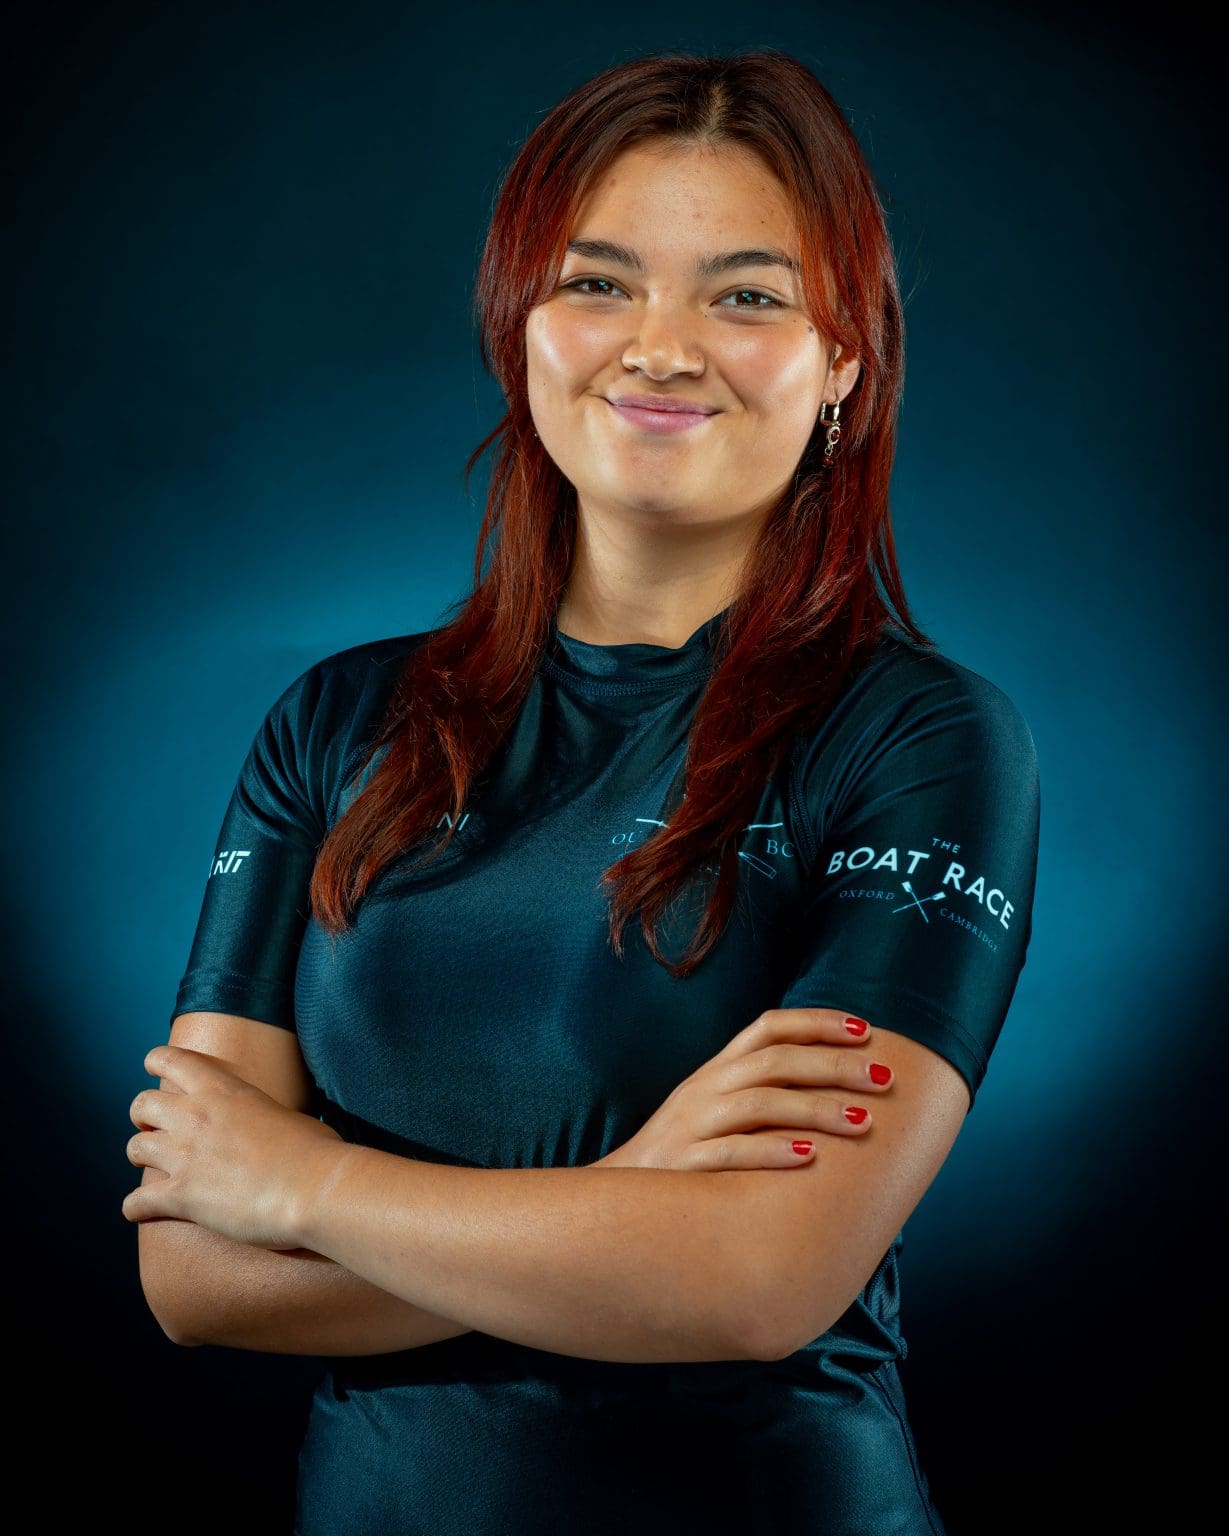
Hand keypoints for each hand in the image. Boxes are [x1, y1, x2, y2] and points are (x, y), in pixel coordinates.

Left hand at [120, 1044, 349, 1249]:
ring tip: (151, 1166)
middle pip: (143, 1104)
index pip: (171, 1060)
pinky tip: (140, 1212)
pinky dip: (134, 1208)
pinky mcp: (182, 1196)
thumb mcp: (286, 1113)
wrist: (316, 1187)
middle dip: (144, 1116)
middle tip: (155, 1128)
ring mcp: (186, 1156)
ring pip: (135, 1148)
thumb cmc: (315, 1151)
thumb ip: (263, 1114)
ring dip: (140, 1156)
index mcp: (223, 1089)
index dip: (156, 1062)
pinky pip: (137, 1201)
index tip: (152, 1068)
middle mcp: (196, 1116)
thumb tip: (272, 1127)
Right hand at [596, 1007, 890, 1170]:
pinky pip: (731, 1153)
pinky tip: (810, 1159)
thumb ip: (762, 1089)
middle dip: (834, 1066)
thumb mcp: (717, 1108)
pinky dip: (772, 1152)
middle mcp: (706, 1088)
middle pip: (775, 1061)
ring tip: (863, 1121)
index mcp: (717, 1069)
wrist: (617, 1198)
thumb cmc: (685, 1154)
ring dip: (816, 1109)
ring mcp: (693, 1125)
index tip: (866, 1030)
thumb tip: (837, 1080)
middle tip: (884, 1079)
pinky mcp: (683, 1165)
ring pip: (759, 1103)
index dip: (817, 1022)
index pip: (768, 1027)